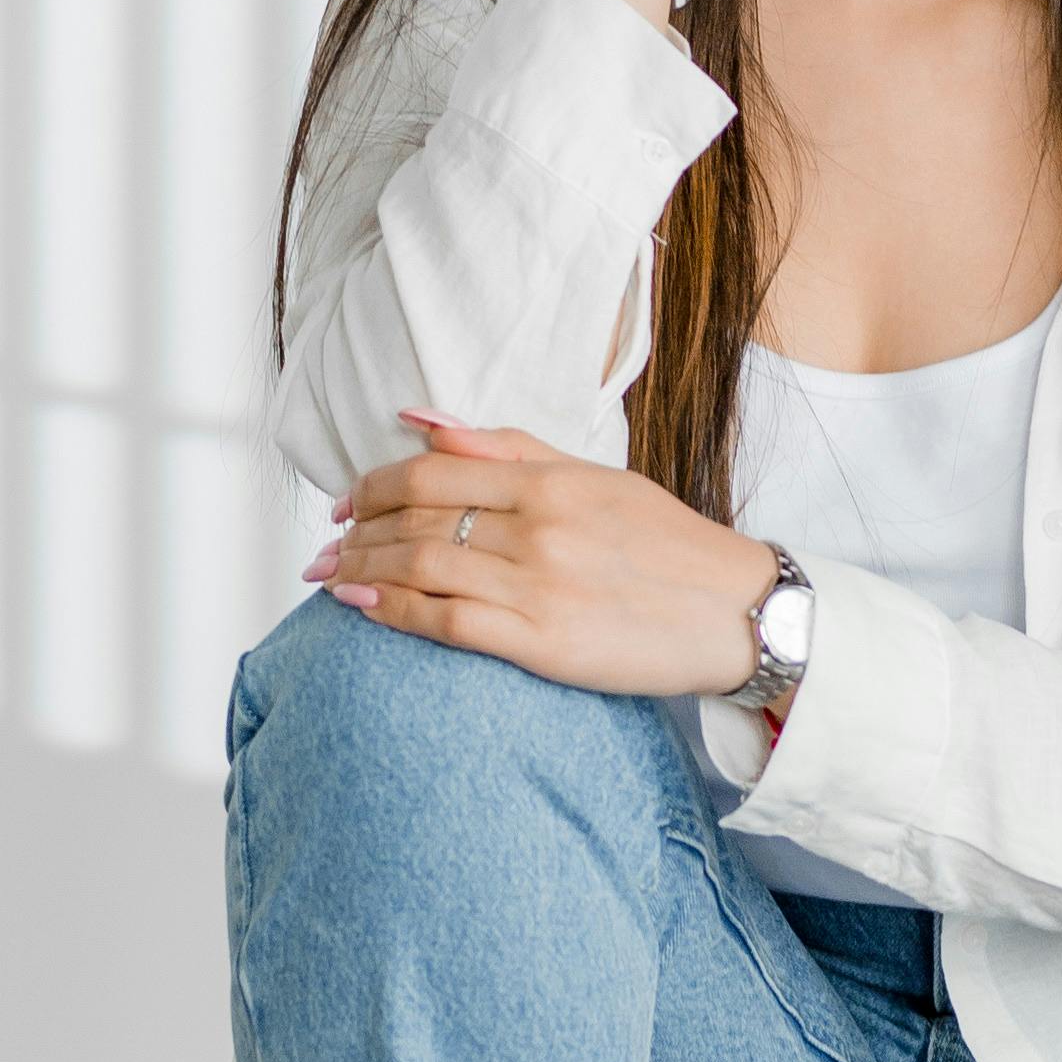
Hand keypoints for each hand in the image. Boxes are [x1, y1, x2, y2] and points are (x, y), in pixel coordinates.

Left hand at [308, 411, 773, 698]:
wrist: (738, 613)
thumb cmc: (668, 546)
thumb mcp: (595, 477)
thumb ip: (506, 447)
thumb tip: (421, 419)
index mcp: (550, 481)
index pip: (430, 470)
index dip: (372, 485)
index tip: (343, 502)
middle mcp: (539, 526)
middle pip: (416, 516)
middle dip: (355, 529)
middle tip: (323, 544)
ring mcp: (538, 585)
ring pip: (421, 566)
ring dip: (361, 568)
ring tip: (329, 576)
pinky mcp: (543, 643)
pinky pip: (446, 622)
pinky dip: (393, 610)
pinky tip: (359, 607)